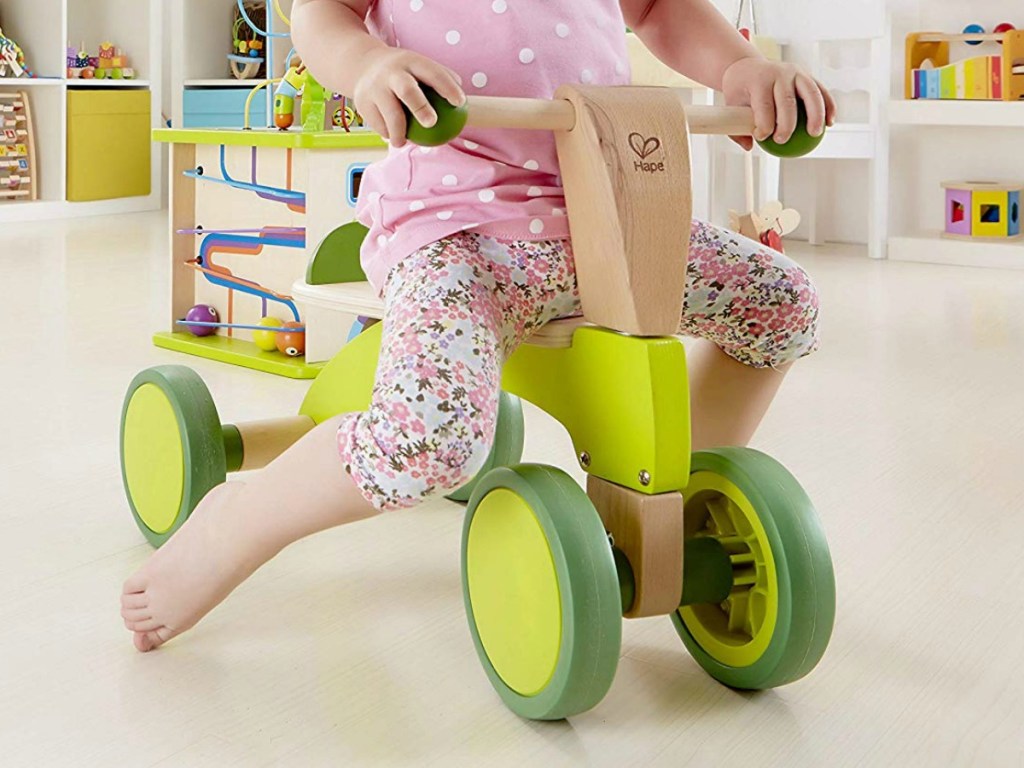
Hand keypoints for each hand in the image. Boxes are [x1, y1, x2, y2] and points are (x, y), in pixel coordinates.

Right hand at [353, 48, 465, 146]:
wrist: (362, 66)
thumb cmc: (404, 72)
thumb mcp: (419, 67)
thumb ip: (440, 80)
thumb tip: (465, 104)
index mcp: (410, 62)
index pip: (432, 72)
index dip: (447, 86)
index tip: (459, 103)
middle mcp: (391, 73)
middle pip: (407, 90)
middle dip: (420, 107)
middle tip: (432, 123)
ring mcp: (374, 87)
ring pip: (390, 115)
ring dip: (400, 132)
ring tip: (404, 143)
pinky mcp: (362, 103)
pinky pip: (379, 124)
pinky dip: (388, 133)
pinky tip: (394, 138)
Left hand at [721, 57, 836, 150]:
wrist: (748, 67)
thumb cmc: (740, 90)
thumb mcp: (731, 105)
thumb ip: (736, 128)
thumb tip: (749, 147)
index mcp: (759, 80)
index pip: (764, 105)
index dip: (764, 125)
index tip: (761, 138)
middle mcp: (779, 73)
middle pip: (787, 100)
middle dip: (787, 124)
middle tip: (782, 141)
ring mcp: (796, 72)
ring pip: (811, 93)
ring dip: (816, 114)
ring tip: (815, 134)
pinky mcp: (807, 75)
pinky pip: (820, 91)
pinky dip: (828, 105)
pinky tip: (830, 123)